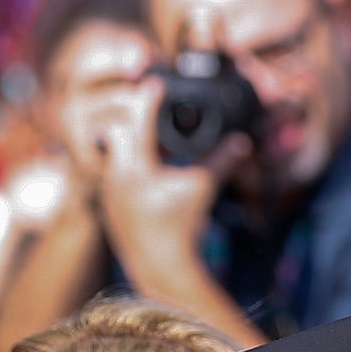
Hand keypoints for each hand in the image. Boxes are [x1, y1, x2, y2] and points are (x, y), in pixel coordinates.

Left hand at [92, 83, 239, 287]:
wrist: (160, 267)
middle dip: (135, 119)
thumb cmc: (182, 227)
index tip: (156, 84)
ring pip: (112, 151)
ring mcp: (109, 191)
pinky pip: (113, 170)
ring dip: (131, 140)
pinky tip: (148, 164)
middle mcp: (116, 176)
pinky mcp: (110, 203)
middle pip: (117, 131)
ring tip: (155, 139)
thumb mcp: (202, 189)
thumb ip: (221, 161)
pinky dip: (129, 161)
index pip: (139, 122)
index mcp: (136, 168)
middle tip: (154, 110)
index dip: (149, 100)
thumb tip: (241, 141)